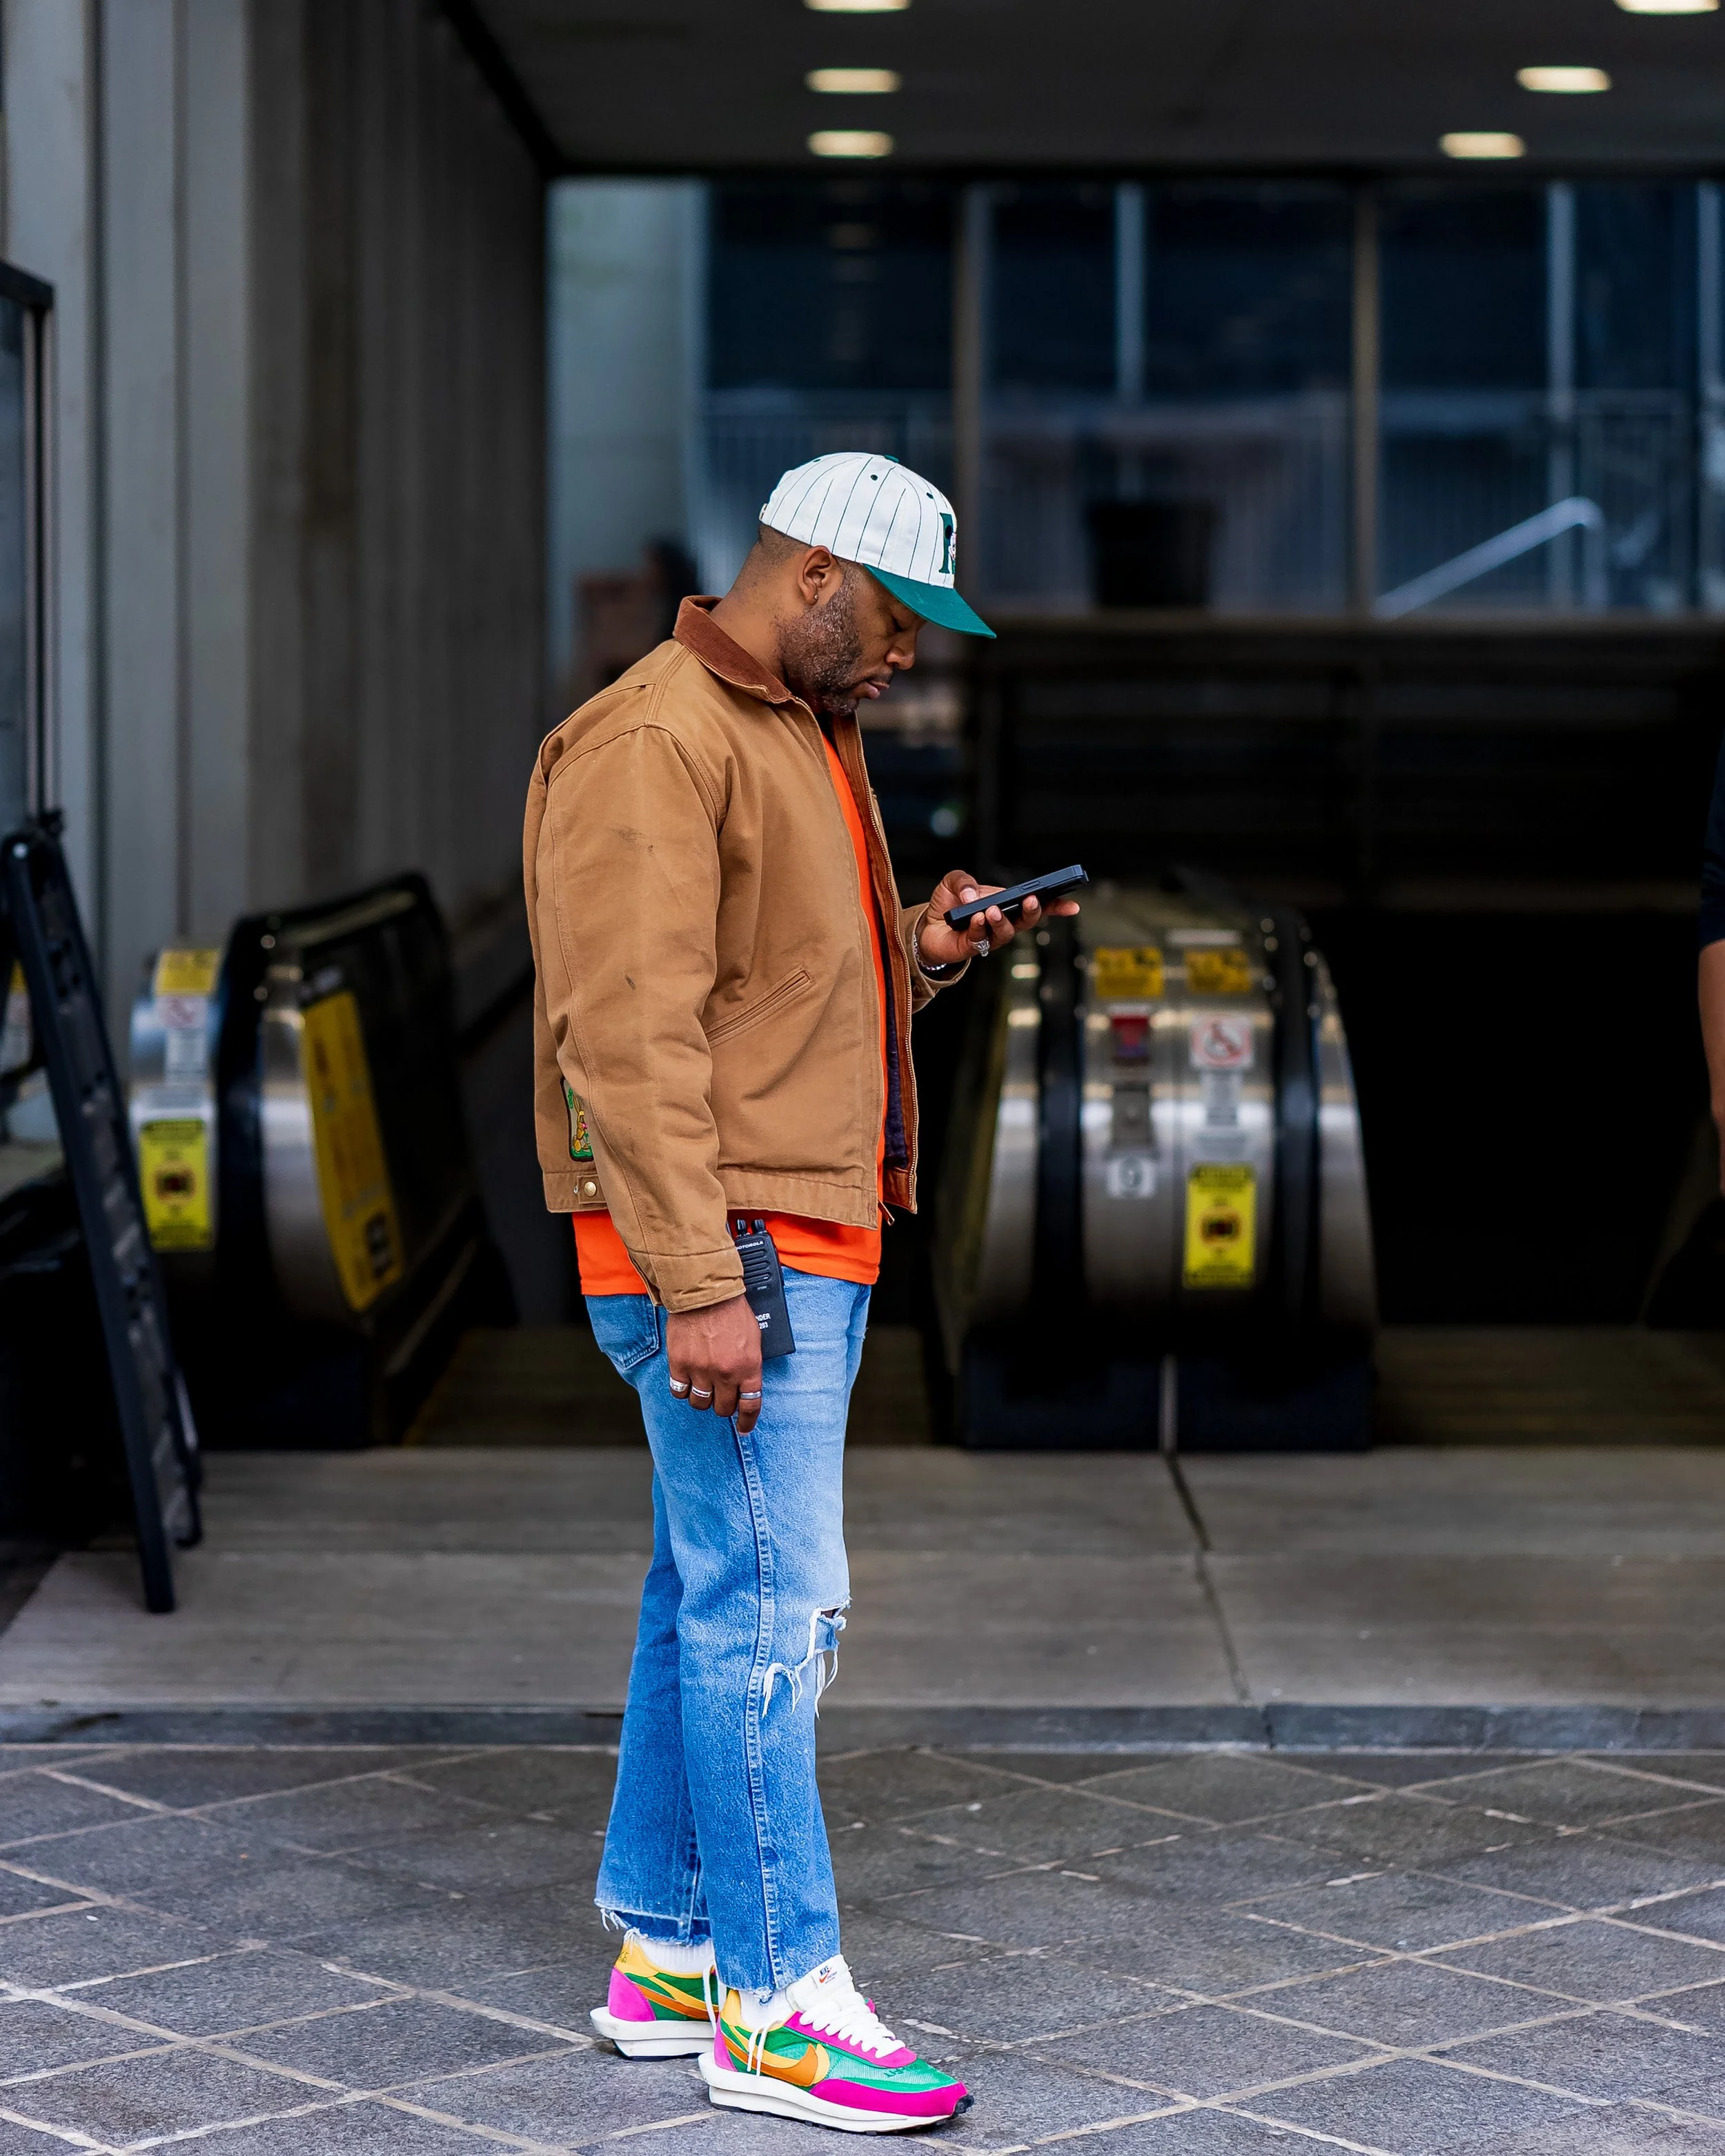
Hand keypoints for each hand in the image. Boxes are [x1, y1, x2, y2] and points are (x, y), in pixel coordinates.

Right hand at [666, 1294, 763, 1432]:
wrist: (705, 1293)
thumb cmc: (731, 1310)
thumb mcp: (754, 1338)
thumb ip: (751, 1363)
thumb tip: (747, 1384)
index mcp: (748, 1367)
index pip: (750, 1405)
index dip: (747, 1421)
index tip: (743, 1428)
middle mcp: (725, 1373)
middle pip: (723, 1408)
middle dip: (723, 1406)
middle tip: (720, 1396)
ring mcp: (701, 1370)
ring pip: (700, 1403)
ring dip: (702, 1398)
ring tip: (702, 1386)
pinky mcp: (680, 1364)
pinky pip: (679, 1391)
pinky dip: (682, 1389)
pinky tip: (686, 1381)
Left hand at [916, 868, 1080, 970]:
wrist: (926, 926)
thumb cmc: (948, 904)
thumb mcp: (953, 882)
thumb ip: (964, 881)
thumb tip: (972, 895)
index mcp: (1006, 904)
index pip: (1036, 905)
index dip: (1056, 906)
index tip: (1072, 906)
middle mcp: (1003, 922)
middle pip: (1027, 921)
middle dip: (1032, 911)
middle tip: (1031, 901)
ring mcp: (990, 937)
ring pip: (1006, 932)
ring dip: (1002, 920)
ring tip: (992, 910)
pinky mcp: (973, 948)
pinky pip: (981, 939)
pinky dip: (979, 927)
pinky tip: (976, 918)